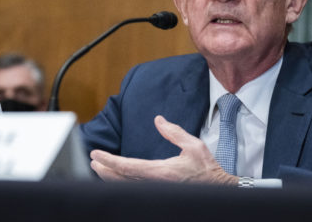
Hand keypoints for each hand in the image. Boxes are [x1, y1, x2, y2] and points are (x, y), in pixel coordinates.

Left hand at [90, 115, 237, 184]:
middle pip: (122, 179)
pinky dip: (121, 182)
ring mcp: (156, 190)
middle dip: (105, 169)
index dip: (110, 161)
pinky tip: (116, 177)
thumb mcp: (194, 145)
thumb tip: (158, 120)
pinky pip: (134, 188)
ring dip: (110, 177)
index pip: (128, 166)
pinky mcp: (159, 192)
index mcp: (162, 171)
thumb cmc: (206, 168)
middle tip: (93, 160)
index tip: (96, 155)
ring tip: (99, 167)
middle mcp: (156, 183)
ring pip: (126, 185)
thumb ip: (174, 132)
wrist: (217, 189)